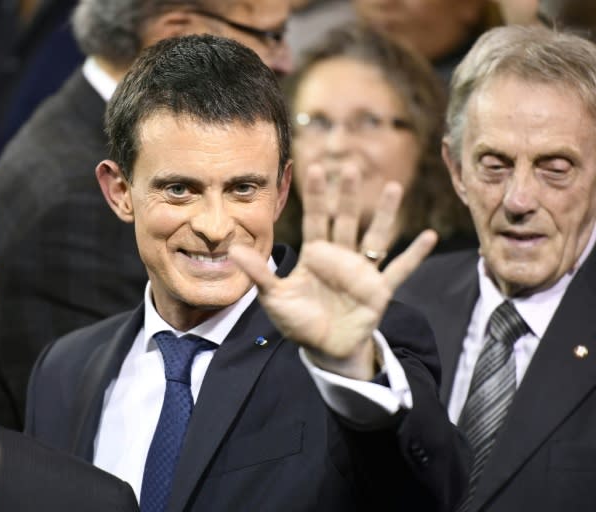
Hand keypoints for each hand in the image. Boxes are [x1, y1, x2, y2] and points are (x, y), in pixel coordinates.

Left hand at [230, 164, 436, 379]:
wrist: (324, 349)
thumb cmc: (299, 321)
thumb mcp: (275, 298)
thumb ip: (259, 273)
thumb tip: (231, 250)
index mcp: (315, 255)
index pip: (316, 220)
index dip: (317, 197)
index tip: (315, 168)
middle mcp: (340, 257)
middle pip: (346, 221)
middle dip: (348, 197)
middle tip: (350, 168)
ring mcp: (361, 272)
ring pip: (375, 236)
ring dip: (384, 214)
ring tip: (393, 187)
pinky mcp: (378, 290)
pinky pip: (399, 269)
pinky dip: (414, 255)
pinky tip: (428, 237)